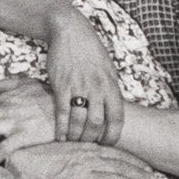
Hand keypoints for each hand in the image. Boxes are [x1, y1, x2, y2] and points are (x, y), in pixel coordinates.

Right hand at [3, 141, 158, 178]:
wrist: (20, 164)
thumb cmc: (39, 155)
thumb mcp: (64, 148)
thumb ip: (82, 151)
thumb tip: (97, 155)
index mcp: (85, 149)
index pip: (116, 154)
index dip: (134, 161)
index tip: (147, 167)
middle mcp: (86, 160)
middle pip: (120, 167)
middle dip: (140, 174)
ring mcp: (81, 174)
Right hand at [47, 14, 123, 143]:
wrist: (71, 32)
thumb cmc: (91, 53)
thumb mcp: (109, 71)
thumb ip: (111, 91)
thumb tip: (113, 111)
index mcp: (112, 86)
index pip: (118, 118)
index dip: (113, 135)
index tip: (108, 144)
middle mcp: (98, 88)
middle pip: (98, 123)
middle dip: (93, 138)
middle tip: (88, 146)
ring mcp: (79, 87)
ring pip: (80, 120)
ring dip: (77, 135)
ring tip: (74, 143)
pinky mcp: (61, 85)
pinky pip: (62, 112)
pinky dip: (62, 127)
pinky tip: (61, 136)